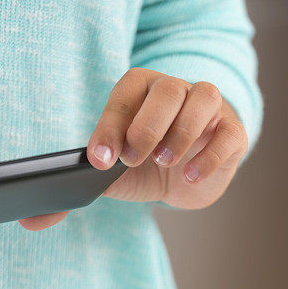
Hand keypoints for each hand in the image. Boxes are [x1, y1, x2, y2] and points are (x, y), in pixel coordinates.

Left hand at [87, 68, 248, 209]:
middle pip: (168, 88)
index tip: (100, 159)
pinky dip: (209, 156)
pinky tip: (190, 176)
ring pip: (204, 98)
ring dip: (181, 131)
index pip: (127, 92)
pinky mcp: (233, 133)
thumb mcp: (118, 174)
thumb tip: (54, 200)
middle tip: (133, 159)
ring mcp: (210, 110)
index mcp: (144, 90)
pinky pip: (229, 134)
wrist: (185, 183)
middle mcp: (178, 91)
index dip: (111, 124)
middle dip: (147, 126)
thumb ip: (95, 176)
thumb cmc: (148, 168)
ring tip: (164, 162)